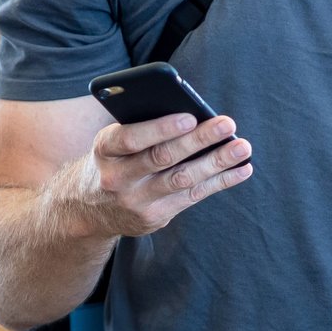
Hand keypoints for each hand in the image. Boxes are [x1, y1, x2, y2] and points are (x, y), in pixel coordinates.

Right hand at [72, 113, 252, 238]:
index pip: (131, 138)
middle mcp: (118, 178)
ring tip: (243, 147)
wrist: (89, 208)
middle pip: (162, 158)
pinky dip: (220, 182)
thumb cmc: (112, 159)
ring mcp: (137, 202)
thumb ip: (140, 127)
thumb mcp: (112, 141)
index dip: (160, 128)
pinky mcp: (155, 218)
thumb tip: (192, 112)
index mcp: (105, 150)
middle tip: (228, 123)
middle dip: (198, 140)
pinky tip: (242, 169)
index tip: (190, 116)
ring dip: (216, 162)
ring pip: (182, 180)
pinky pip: (192, 197)